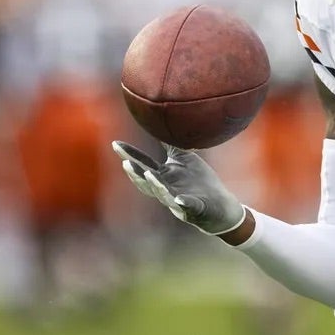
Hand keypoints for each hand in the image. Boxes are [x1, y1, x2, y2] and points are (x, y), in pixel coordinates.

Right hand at [112, 141, 245, 235]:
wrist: (218, 204)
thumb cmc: (199, 181)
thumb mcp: (185, 159)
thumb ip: (172, 146)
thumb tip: (161, 125)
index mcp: (164, 176)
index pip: (143, 164)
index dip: (130, 155)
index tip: (116, 144)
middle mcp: (166, 189)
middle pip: (147, 182)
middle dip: (136, 173)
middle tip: (125, 163)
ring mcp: (178, 200)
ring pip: (163, 194)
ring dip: (155, 185)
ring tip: (148, 175)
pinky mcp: (193, 208)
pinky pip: (187, 206)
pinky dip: (183, 203)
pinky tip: (180, 199)